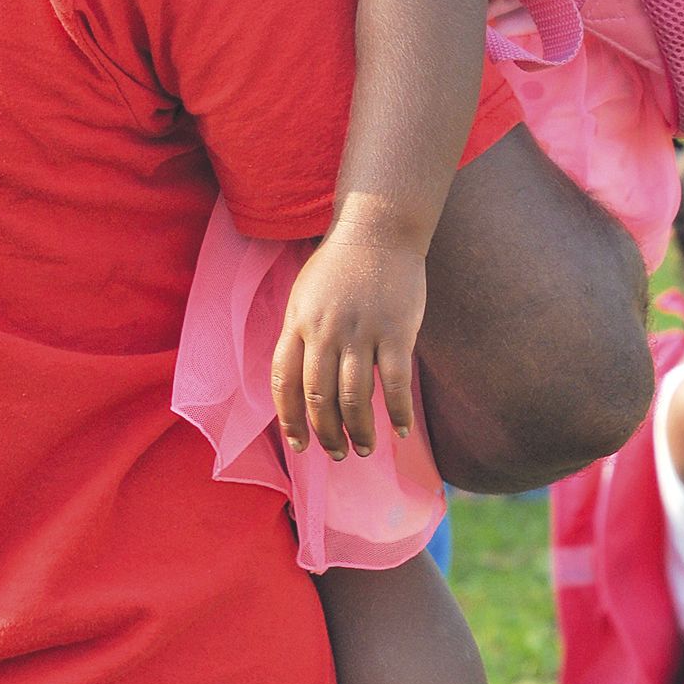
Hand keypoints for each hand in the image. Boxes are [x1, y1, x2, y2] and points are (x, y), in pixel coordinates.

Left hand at [271, 234, 426, 460]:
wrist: (378, 229)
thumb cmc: (339, 266)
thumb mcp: (304, 296)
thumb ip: (301, 336)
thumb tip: (299, 385)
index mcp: (298, 322)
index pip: (284, 381)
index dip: (289, 418)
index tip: (298, 444)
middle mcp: (325, 330)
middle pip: (318, 397)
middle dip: (326, 433)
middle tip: (336, 454)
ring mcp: (360, 332)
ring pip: (355, 398)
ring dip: (359, 431)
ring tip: (364, 448)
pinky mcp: (396, 331)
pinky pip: (394, 384)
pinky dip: (397, 413)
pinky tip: (399, 430)